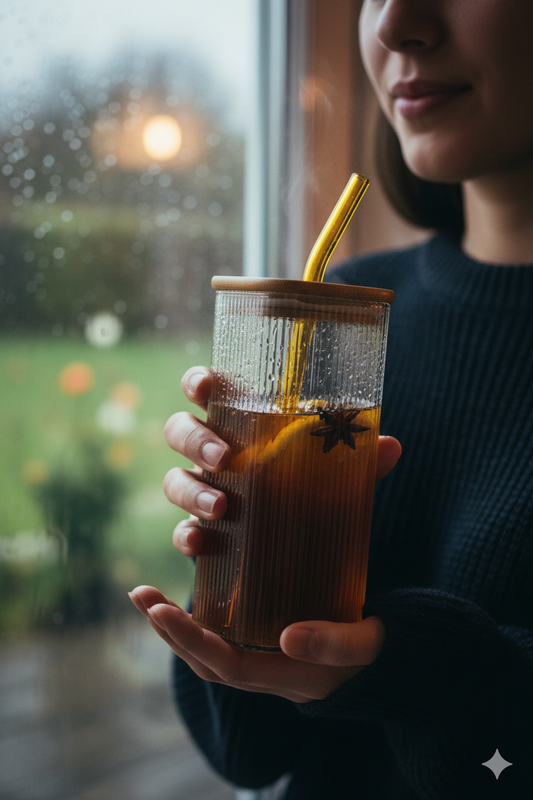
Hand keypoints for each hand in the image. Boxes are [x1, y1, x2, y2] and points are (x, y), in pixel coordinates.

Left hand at [129, 585, 384, 702]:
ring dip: (175, 628)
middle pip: (207, 662)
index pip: (227, 664)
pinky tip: (183, 597)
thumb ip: (334, 642)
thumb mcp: (365, 644)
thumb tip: (287, 637)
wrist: (388, 662)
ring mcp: (265, 663)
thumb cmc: (378, 650)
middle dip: (170, 632)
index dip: (191, 640)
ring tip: (147, 597)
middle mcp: (269, 675)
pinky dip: (196, 622)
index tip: (160, 610)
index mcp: (288, 678)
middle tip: (140, 595)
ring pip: (209, 653)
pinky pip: (223, 639)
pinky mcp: (265, 644)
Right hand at [164, 366, 401, 557]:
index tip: (206, 387)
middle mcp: (212, 453)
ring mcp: (201, 491)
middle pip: (180, 430)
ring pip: (174, 480)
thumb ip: (356, 460)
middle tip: (225, 456)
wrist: (296, 549)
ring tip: (221, 507)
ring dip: (191, 490)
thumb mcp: (333, 474)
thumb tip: (389, 445)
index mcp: (238, 425)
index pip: (206, 392)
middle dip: (195, 439)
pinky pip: (181, 532)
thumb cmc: (307, 491)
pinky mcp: (200, 531)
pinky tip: (199, 543)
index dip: (198, 383)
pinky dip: (185, 536)